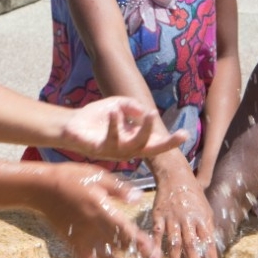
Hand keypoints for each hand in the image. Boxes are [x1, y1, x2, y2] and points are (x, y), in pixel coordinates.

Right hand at [39, 163, 161, 257]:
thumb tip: (139, 197)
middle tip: (148, 254)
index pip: (126, 231)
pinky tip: (105, 254)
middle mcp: (93, 227)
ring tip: (124, 252)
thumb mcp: (98, 176)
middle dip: (133, 249)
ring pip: (105, 256)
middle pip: (119, 246)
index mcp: (102, 209)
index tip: (152, 251)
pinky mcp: (72, 242)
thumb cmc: (72, 177)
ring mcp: (82, 237)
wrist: (42, 188)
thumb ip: (119, 189)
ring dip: (116, 255)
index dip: (141, 242)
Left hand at [62, 97, 187, 160]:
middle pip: (149, 150)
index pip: (156, 142)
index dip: (170, 141)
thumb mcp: (119, 105)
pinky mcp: (98, 151)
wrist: (72, 124)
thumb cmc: (97, 117)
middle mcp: (127, 150)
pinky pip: (110, 139)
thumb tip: (144, 111)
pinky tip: (114, 110)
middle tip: (179, 133)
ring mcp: (114, 152)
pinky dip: (114, 123)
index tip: (185, 133)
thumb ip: (132, 105)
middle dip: (164, 142)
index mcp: (134, 140)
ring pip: (132, 146)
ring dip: (141, 129)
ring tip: (147, 112)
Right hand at [153, 173, 217, 257]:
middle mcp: (188, 219)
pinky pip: (157, 233)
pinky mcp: (159, 215)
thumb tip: (209, 249)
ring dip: (175, 257)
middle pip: (191, 243)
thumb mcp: (205, 209)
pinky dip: (156, 245)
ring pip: (174, 241)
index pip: (208, 241)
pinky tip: (156, 255)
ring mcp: (172, 217)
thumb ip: (207, 229)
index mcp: (202, 218)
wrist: (175, 176)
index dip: (210, 255)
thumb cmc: (193, 195)